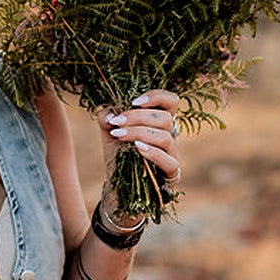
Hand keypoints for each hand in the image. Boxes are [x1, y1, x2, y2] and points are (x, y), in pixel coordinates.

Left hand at [99, 89, 182, 210]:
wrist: (118, 183)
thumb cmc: (119, 153)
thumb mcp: (110, 131)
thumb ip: (107, 117)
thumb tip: (109, 113)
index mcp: (160, 120)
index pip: (171, 101)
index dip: (157, 96)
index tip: (133, 101)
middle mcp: (170, 134)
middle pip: (165, 118)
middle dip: (138, 117)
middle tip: (116, 121)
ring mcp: (172, 154)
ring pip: (165, 137)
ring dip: (139, 133)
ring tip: (118, 135)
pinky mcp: (171, 173)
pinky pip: (169, 162)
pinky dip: (152, 153)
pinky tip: (136, 148)